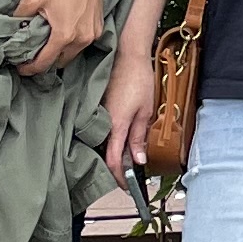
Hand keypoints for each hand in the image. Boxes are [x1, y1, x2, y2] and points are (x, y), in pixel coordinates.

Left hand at [11, 0, 108, 77]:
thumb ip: (20, 17)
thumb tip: (14, 29)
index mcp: (64, 35)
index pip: (45, 63)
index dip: (30, 68)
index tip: (21, 68)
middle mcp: (81, 40)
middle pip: (60, 62)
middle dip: (46, 62)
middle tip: (32, 55)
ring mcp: (93, 34)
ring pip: (72, 53)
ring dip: (59, 52)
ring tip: (46, 43)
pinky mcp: (99, 27)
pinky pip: (82, 43)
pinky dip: (71, 43)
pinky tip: (62, 32)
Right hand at [103, 41, 158, 179]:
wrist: (126, 55)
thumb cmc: (138, 78)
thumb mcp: (145, 110)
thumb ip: (139, 137)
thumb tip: (138, 160)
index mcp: (116, 126)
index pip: (114, 161)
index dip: (120, 177)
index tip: (128, 187)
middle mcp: (103, 123)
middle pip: (105, 155)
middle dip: (115, 170)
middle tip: (128, 178)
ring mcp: (97, 116)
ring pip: (102, 144)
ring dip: (112, 155)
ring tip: (125, 163)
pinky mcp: (96, 109)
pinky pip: (100, 132)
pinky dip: (108, 141)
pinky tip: (117, 143)